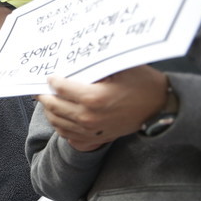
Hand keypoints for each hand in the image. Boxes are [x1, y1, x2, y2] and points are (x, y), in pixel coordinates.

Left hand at [36, 66, 169, 151]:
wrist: (159, 108)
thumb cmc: (142, 84)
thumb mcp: (120, 68)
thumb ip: (95, 66)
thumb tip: (75, 62)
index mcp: (94, 97)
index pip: (61, 88)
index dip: (52, 82)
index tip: (50, 78)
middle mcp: (88, 116)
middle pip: (54, 106)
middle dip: (44, 97)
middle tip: (41, 90)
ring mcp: (90, 130)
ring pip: (57, 122)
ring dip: (49, 111)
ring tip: (47, 102)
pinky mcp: (94, 138)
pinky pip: (67, 134)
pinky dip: (59, 125)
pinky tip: (60, 117)